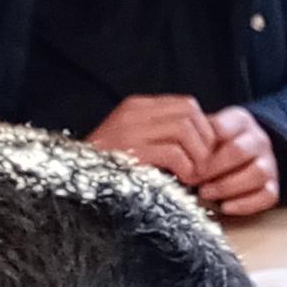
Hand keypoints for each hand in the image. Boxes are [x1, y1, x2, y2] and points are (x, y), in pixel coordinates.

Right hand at [88, 94, 217, 182]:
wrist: (74, 181)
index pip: (187, 104)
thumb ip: (169, 135)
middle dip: (206, 142)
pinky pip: (174, 153)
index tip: (206, 154)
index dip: (206, 129)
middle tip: (203, 167)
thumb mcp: (142, 143)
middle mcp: (134, 112)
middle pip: (190, 113)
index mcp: (138, 107)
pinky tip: (182, 180)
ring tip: (193, 176)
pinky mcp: (130, 152)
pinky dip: (187, 169)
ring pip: (185, 130)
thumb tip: (212, 139)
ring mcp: (130, 130)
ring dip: (198, 157)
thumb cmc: (115, 169)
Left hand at [190, 104, 278, 216]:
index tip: (184, 158)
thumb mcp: (204, 131)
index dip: (201, 145)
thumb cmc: (215, 144)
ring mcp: (269, 163)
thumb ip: (192, 136)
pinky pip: (267, 196)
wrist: (243, 152)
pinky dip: (245, 204)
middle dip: (212, 168)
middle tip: (192, 178)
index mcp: (241, 121)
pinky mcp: (274, 186)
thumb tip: (171, 154)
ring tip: (205, 193)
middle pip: (239, 151)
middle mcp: (259, 140)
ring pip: (257, 174)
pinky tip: (225, 207)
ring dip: (227, 186)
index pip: (222, 129)